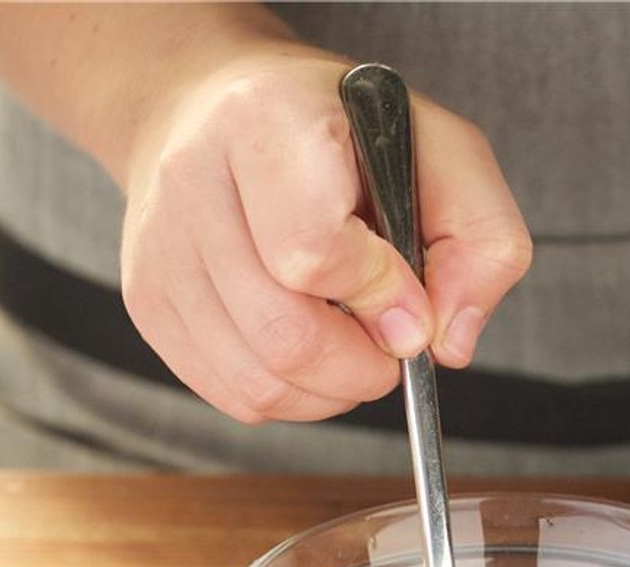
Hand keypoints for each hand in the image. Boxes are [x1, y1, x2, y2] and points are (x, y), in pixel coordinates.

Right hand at [118, 41, 530, 422]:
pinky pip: (232, 395)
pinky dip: (290, 395)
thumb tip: (446, 342)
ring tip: (353, 345)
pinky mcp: (148, 301)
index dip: (378, 296)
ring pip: (256, 381)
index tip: (409, 299)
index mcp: (267, 123)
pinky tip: (310, 349)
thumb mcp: (442, 149)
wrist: (214, 108)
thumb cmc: (340, 130)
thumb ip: (480, 241)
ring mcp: (160, 248)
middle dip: (361, 365)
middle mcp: (193, 180)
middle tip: (390, 342)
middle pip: (283, 335)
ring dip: (330, 389)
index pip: (311, 251)